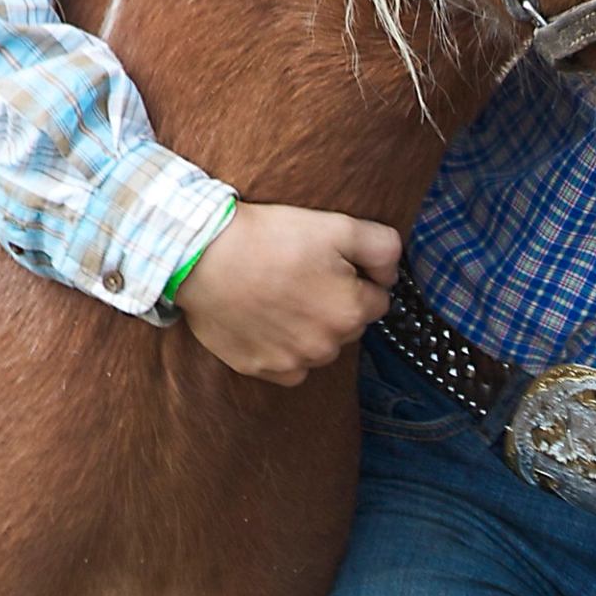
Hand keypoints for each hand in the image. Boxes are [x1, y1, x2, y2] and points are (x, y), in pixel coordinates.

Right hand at [174, 203, 400, 385]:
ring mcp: (292, 362)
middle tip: (300, 274)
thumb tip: (392, 274)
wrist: (203, 256)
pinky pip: (288, 366)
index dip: (358, 277)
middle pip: (349, 325)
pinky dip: (283, 348)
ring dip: (309, 327)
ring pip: (319, 347)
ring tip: (280, 295)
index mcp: (351, 311)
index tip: (330, 263)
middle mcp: (326, 346)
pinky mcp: (260, 368)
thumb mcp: (339, 226)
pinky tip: (266, 320)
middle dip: (335, 303)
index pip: (378, 299)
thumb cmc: (269, 238)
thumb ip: (383, 249)